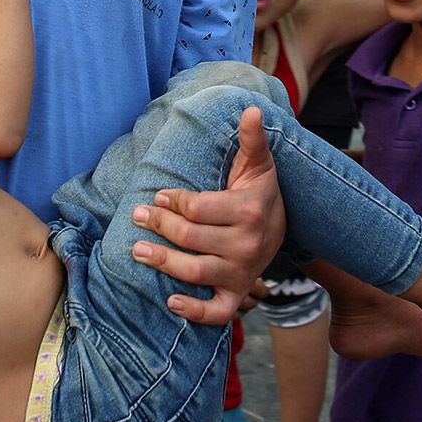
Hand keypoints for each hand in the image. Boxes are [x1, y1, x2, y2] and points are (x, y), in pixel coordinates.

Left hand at [125, 104, 282, 324]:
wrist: (284, 230)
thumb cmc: (261, 193)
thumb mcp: (258, 165)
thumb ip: (252, 140)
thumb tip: (250, 109)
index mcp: (249, 210)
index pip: (199, 208)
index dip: (174, 202)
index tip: (158, 196)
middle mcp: (246, 245)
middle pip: (190, 238)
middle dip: (159, 225)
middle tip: (138, 216)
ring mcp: (242, 272)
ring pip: (195, 272)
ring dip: (162, 262)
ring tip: (137, 250)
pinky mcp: (238, 294)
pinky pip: (217, 312)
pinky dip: (194, 311)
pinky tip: (170, 301)